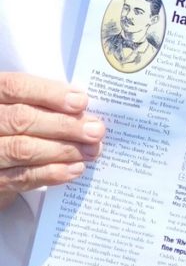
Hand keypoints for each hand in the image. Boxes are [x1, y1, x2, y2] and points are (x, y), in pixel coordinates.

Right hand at [0, 72, 104, 210]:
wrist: (0, 151)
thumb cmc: (17, 120)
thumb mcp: (23, 102)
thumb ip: (43, 100)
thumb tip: (81, 105)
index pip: (16, 87)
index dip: (50, 94)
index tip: (81, 102)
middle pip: (22, 119)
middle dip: (64, 125)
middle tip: (95, 130)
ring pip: (22, 149)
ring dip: (63, 150)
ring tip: (91, 150)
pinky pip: (20, 177)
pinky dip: (51, 173)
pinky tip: (75, 169)